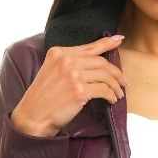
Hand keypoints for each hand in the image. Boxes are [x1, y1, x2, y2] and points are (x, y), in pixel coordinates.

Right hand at [10, 34, 129, 136]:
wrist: (33, 117)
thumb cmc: (43, 98)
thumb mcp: (51, 72)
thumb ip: (68, 63)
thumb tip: (93, 63)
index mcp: (58, 53)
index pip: (89, 47)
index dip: (107, 43)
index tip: (120, 40)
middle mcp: (66, 61)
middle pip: (101, 62)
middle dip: (116, 72)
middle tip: (124, 81)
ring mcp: (73, 75)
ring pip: (105, 75)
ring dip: (116, 85)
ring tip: (119, 93)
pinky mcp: (79, 91)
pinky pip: (103, 89)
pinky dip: (111, 95)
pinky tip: (111, 100)